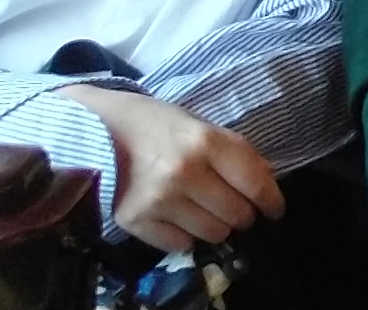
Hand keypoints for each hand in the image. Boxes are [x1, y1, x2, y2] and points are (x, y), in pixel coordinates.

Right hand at [63, 86, 280, 253]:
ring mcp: (159, 199)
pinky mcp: (135, 220)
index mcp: (206, 141)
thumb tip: (267, 179)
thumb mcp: (199, 124)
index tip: (273, 209)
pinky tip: (174, 216)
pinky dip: (183, 235)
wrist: (94, 129)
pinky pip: (179, 245)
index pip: (256, 184)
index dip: (271, 201)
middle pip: (237, 215)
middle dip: (241, 213)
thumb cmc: (153, 123)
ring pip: (213, 234)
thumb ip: (232, 151)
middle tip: (229, 204)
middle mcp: (185, 172)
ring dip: (214, 226)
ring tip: (200, 208)